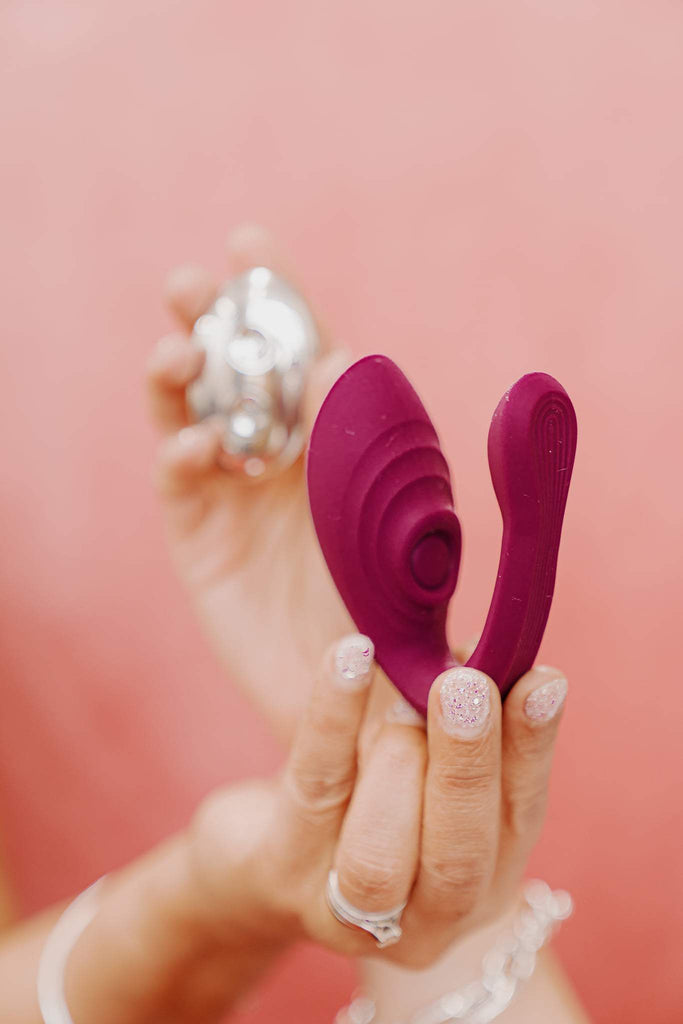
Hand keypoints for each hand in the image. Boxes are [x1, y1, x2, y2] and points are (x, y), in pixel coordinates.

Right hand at [146, 225, 352, 739]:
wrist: (362, 687)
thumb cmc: (396, 602)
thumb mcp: (398, 514)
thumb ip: (371, 436)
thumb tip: (338, 353)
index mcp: (331, 435)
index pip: (300, 348)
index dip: (275, 296)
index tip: (251, 243)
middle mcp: (278, 452)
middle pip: (233, 367)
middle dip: (210, 319)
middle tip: (194, 286)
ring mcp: (233, 492)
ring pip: (191, 411)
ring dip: (180, 375)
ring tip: (183, 355)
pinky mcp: (199, 538)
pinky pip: (181, 481)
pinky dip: (185, 453)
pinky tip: (204, 448)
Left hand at [190, 633, 568, 967]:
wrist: (264, 855)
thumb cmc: (366, 790)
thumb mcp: (423, 760)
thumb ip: (460, 721)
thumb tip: (484, 649)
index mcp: (483, 881)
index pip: (520, 817)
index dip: (532, 748)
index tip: (542, 682)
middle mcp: (426, 918)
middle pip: (459, 859)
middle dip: (468, 766)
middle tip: (467, 686)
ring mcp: (346, 913)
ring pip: (380, 858)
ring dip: (399, 761)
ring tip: (402, 698)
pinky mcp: (281, 874)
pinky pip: (314, 790)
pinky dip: (335, 716)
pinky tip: (350, 656)